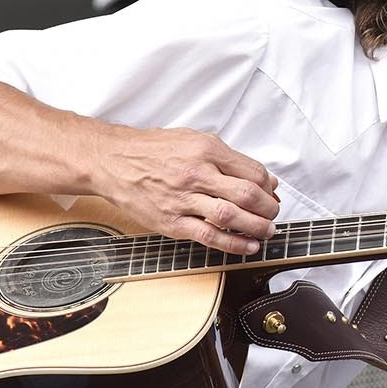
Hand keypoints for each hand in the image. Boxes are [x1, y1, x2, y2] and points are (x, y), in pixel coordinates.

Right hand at [94, 125, 279, 255]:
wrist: (113, 161)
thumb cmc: (153, 150)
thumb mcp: (194, 139)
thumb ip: (228, 158)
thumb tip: (263, 179)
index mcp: (206, 149)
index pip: (253, 171)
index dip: (269, 186)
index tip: (272, 194)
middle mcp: (197, 173)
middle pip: (248, 195)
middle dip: (269, 209)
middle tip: (273, 214)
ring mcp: (183, 199)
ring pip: (232, 217)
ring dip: (256, 228)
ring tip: (267, 232)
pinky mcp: (172, 222)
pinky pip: (208, 236)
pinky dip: (233, 244)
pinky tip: (247, 247)